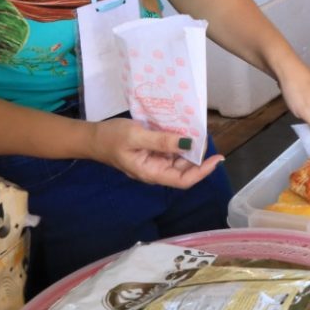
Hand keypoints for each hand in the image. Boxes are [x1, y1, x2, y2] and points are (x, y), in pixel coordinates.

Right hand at [89, 119, 222, 188]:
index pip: (183, 180)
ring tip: (198, 130)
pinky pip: (171, 150)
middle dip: (198, 156)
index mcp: (151, 173)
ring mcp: (154, 162)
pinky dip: (180, 142)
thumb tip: (189, 142)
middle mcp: (155, 170)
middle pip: (184, 169)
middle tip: (206, 136)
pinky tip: (185, 129)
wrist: (92, 137)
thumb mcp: (137, 136)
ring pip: (179, 159)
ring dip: (190, 148)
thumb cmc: (111, 138)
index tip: (217, 158)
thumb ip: (162, 141)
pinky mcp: (152, 153)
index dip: (202, 171)